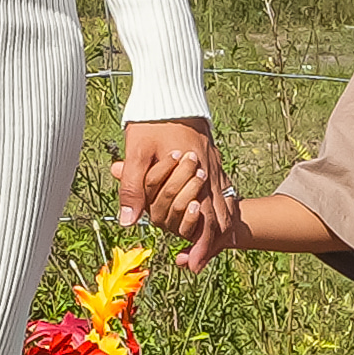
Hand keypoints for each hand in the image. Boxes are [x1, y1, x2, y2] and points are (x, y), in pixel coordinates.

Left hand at [114, 117, 233, 270]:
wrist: (171, 88)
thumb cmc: (151, 120)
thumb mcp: (136, 152)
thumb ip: (133, 187)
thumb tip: (128, 221)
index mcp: (194, 172)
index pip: (206, 217)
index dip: (201, 245)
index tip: (193, 266)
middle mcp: (210, 169)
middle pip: (221, 214)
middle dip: (211, 242)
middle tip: (198, 263)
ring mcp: (215, 162)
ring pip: (225, 201)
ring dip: (217, 225)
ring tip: (208, 245)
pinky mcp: (213, 155)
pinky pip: (223, 187)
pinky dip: (220, 205)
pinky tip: (210, 213)